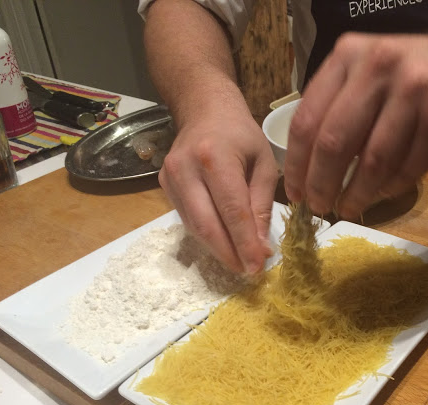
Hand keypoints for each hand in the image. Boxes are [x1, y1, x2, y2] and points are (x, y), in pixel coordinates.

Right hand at [159, 94, 278, 274]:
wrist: (204, 109)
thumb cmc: (241, 134)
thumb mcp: (263, 164)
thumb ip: (262, 206)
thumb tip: (261, 247)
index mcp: (215, 158)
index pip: (232, 211)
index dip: (245, 243)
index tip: (258, 266)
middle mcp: (186, 169)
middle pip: (206, 225)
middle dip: (228, 254)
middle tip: (247, 272)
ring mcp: (170, 178)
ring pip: (194, 227)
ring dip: (217, 249)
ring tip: (239, 263)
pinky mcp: (164, 186)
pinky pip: (187, 219)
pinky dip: (206, 236)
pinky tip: (223, 244)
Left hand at [284, 31, 427, 217]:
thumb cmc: (413, 75)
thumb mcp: (368, 72)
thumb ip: (337, 106)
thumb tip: (306, 168)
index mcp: (348, 55)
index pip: (308, 119)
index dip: (297, 165)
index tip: (294, 192)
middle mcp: (379, 66)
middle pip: (335, 143)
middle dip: (321, 185)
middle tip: (318, 207)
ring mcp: (416, 91)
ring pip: (373, 162)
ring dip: (357, 195)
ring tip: (347, 208)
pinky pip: (407, 169)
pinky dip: (390, 189)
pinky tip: (381, 194)